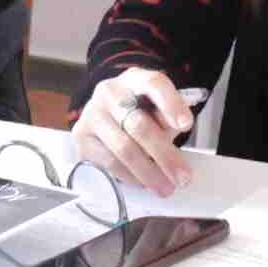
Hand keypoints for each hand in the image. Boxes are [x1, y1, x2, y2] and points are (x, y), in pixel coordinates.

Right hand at [75, 68, 198, 193]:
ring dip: (149, 172)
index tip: (186, 126)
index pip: (154, 84)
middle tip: (183, 177)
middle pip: (139, 125)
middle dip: (165, 156)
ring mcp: (92, 114)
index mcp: (135, 79)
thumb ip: (167, 121)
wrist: (106, 113)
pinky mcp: (81, 136)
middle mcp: (109, 92)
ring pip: (124, 148)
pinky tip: (143, 183)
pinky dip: (129, 176)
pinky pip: (109, 162)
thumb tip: (171, 155)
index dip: (171, 104)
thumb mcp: (157, 108)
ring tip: (166, 187)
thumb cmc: (139, 112)